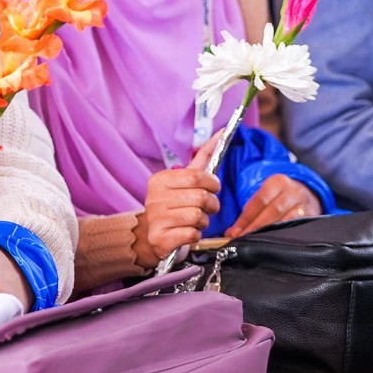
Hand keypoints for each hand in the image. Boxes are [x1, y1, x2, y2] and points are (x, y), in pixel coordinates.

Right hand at [132, 136, 222, 268]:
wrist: (151, 234)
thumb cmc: (173, 203)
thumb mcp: (184, 179)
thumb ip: (202, 158)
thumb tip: (221, 133)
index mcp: (160, 180)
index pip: (196, 177)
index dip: (212, 184)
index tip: (214, 188)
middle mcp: (155, 198)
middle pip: (200, 198)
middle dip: (211, 204)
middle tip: (208, 207)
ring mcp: (156, 219)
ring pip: (198, 217)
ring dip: (203, 221)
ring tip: (195, 220)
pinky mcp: (160, 239)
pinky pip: (192, 234)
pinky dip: (195, 234)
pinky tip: (187, 232)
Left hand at [225, 175, 322, 237]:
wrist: (307, 194)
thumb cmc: (279, 198)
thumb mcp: (266, 196)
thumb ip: (249, 212)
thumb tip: (231, 233)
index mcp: (278, 182)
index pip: (259, 201)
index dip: (245, 218)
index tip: (234, 232)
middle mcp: (293, 191)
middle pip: (273, 211)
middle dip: (255, 227)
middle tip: (242, 240)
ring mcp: (305, 204)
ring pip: (287, 221)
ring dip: (270, 234)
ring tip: (256, 245)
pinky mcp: (313, 217)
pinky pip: (298, 228)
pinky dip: (285, 237)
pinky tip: (274, 245)